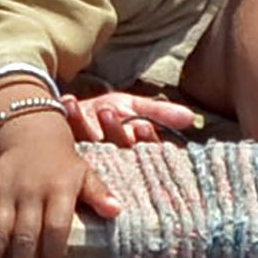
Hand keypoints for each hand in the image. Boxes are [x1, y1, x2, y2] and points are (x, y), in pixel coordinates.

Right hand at [0, 106, 124, 257]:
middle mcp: (31, 191)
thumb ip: (99, 194)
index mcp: (58, 189)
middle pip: (25, 234)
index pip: (56, 224)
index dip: (55, 247)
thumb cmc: (63, 162)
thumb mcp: (86, 173)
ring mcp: (6, 189)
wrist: (34, 131)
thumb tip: (116, 211)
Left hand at [61, 88, 202, 147]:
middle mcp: (109, 156)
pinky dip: (68, 117)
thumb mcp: (135, 107)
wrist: (70, 109)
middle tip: (108, 112)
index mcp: (130, 149)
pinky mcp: (67, 153)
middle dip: (114, 131)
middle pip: (116, 149)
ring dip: (86, 124)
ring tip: (82, 105)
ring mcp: (87, 156)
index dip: (143, 139)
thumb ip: (159, 112)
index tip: (141, 126)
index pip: (144, 148)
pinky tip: (68, 101)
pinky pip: (68, 137)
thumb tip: (191, 118)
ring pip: (90, 145)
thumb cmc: (106, 112)